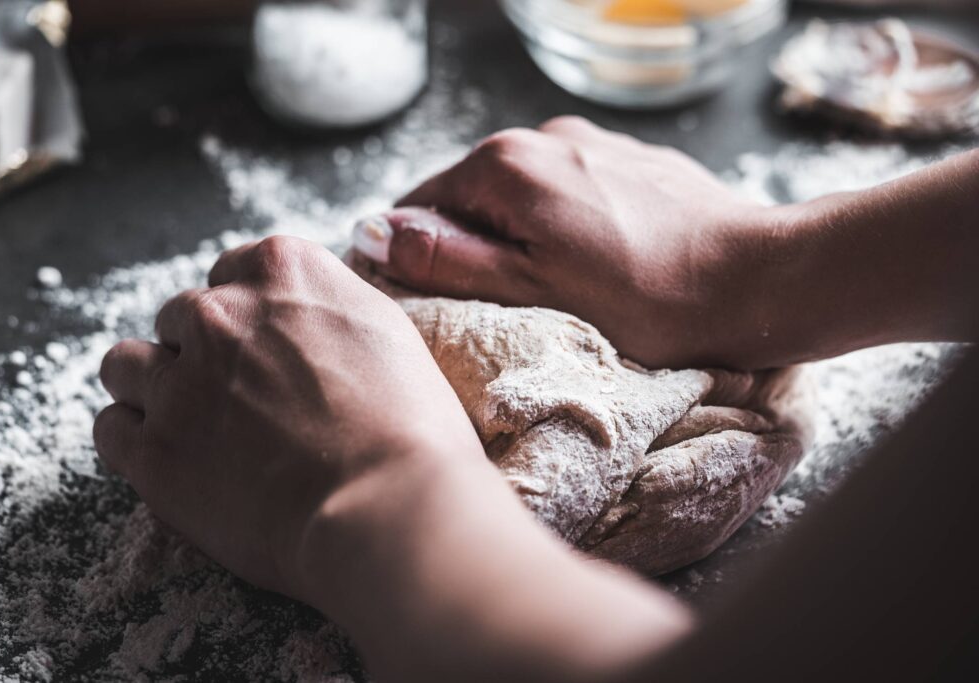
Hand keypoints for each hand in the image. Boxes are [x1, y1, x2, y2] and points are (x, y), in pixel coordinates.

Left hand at [93, 236, 483, 599]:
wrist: (390, 504)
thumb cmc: (411, 426)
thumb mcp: (385, 328)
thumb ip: (328, 305)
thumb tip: (302, 316)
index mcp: (280, 269)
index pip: (231, 272)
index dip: (248, 317)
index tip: (264, 351)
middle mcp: (218, 312)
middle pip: (181, 317)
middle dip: (203, 352)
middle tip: (241, 399)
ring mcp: (177, 381)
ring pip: (125, 364)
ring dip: (153, 387)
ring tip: (192, 427)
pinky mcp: (151, 451)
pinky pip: (111, 429)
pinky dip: (135, 442)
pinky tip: (175, 462)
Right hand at [353, 116, 778, 368]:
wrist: (758, 279)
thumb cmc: (647, 298)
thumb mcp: (528, 289)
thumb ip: (446, 257)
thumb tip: (376, 232)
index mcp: (507, 164)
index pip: (421, 203)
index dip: (414, 253)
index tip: (429, 300)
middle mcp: (545, 136)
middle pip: (471, 195)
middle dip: (472, 245)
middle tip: (500, 306)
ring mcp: (593, 142)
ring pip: (523, 194)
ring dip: (520, 236)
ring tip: (554, 290)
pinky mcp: (629, 159)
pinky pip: (571, 191)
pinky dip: (564, 225)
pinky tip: (595, 264)